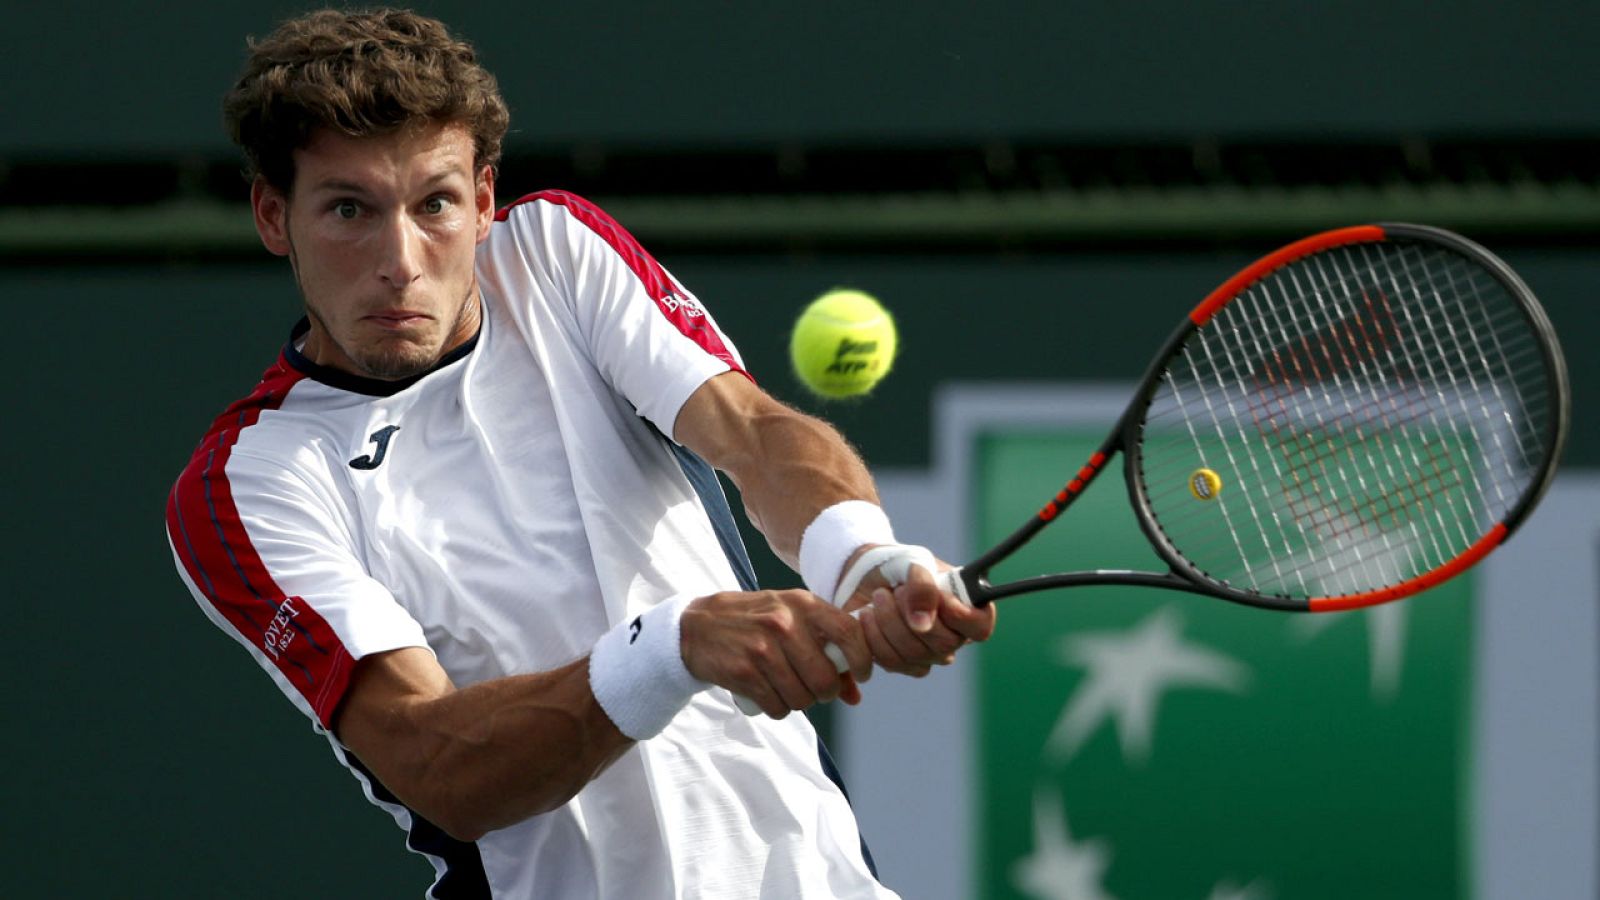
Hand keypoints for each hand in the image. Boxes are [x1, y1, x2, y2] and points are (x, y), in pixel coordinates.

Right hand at [679, 589, 873, 717]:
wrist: (699, 626)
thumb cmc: (755, 622)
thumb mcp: (792, 621)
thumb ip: (827, 651)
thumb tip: (855, 696)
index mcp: (803, 603)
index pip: (849, 632)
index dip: (862, 659)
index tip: (861, 674)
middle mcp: (784, 623)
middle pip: (825, 678)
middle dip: (825, 692)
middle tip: (815, 688)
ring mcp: (762, 648)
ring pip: (802, 698)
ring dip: (798, 702)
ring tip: (787, 688)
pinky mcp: (744, 671)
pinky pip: (777, 707)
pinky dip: (777, 708)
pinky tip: (768, 694)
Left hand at [841, 552, 996, 676]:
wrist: (864, 576)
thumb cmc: (899, 566)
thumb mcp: (913, 562)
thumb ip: (923, 587)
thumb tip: (923, 624)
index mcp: (965, 608)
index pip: (980, 627)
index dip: (962, 616)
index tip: (940, 597)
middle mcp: (952, 637)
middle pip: (943, 644)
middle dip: (911, 613)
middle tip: (895, 590)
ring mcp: (928, 656)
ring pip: (913, 654)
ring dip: (888, 621)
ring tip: (878, 597)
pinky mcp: (901, 664)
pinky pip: (889, 661)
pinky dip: (872, 635)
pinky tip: (866, 615)